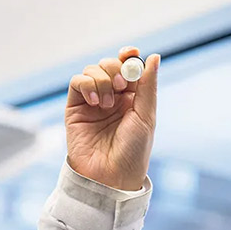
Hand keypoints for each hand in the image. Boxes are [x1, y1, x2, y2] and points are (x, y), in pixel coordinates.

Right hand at [65, 46, 161, 189]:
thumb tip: (154, 56)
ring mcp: (93, 101)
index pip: (129, 67)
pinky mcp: (75, 107)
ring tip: (107, 104)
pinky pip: (77, 82)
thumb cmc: (133, 151)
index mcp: (134, 98)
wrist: (110, 176)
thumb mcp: (146, 116)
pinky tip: (95, 102)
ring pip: (92, 70)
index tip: (130, 53)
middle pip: (109, 64)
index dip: (129, 56)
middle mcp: (113, 97)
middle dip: (115, 68)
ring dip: (101, 80)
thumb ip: (147, 86)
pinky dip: (86, 85)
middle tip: (121, 85)